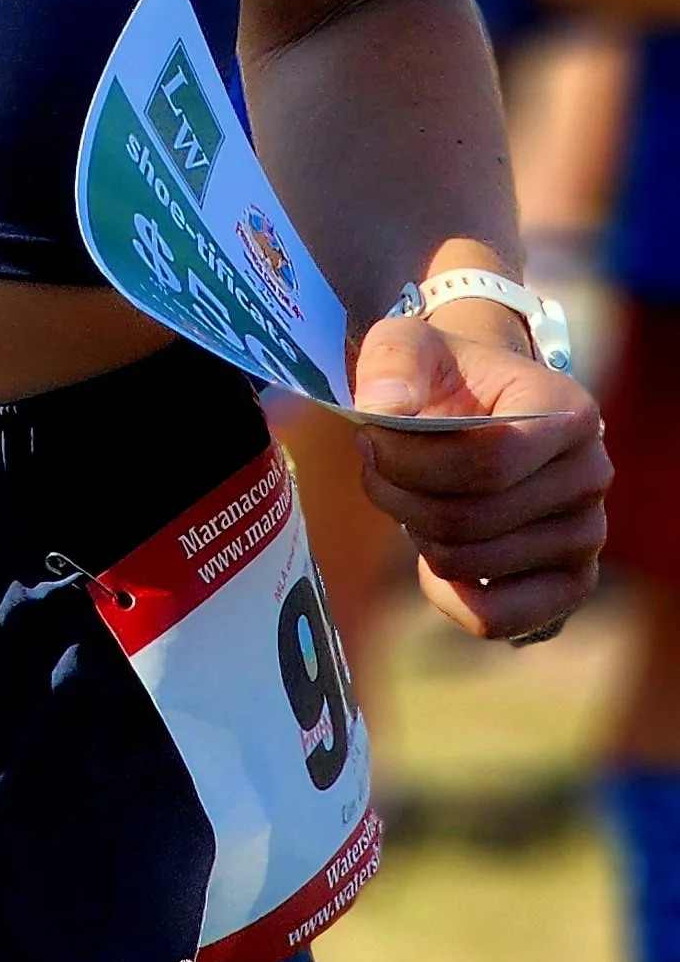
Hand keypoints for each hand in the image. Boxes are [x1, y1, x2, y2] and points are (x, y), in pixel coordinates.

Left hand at [351, 305, 609, 644]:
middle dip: (400, 497)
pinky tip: (429, 554)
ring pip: (472, 563)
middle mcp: (591, 475)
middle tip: (377, 469)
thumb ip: (390, 363)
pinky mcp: (570, 583)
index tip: (369, 439)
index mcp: (568, 410)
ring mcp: (587, 535)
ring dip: (416, 533)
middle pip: (472, 518)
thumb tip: (382, 411)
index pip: (487, 461)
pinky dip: (445, 594)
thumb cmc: (447, 375)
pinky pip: (495, 617)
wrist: (484, 405)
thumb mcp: (412, 344)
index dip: (411, 462)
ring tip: (407, 496)